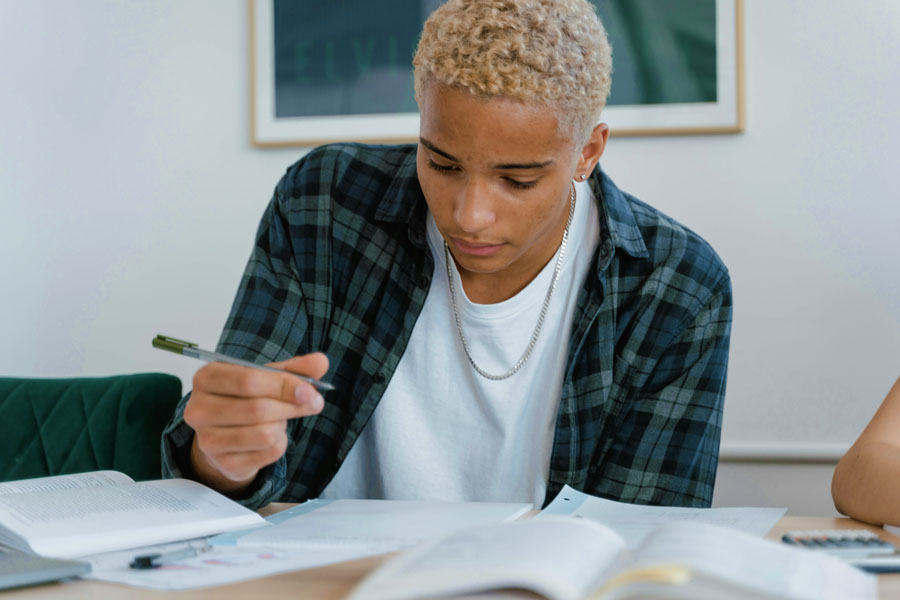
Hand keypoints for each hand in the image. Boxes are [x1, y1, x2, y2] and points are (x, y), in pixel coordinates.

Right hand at [183, 353, 328, 493]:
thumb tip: (320, 362)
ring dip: (283, 426)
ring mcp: (207, 440)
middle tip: (313, 404)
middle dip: (292, 407)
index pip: (249, 381)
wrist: (227, 434)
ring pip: (264, 434)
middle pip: (258, 409)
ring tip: (280, 420)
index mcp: (207, 377)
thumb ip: (295, 368)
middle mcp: (199, 409)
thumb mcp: (267, 377)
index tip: (310, 391)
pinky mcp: (223, 463)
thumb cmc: (247, 398)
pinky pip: (268, 453)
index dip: (284, 386)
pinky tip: (272, 436)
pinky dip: (280, 444)